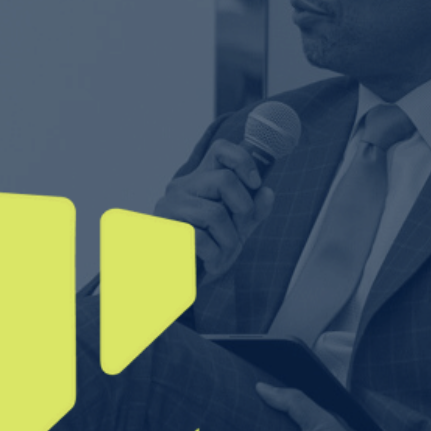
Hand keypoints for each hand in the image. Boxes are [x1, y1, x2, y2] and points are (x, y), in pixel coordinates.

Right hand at [154, 138, 273, 279]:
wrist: (175, 281)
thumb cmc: (204, 251)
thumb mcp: (236, 230)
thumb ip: (252, 211)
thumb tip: (267, 192)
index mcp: (201, 181)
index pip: (220, 150)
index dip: (243, 161)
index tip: (255, 184)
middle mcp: (182, 187)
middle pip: (225, 179)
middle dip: (243, 210)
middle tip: (240, 233)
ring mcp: (169, 206)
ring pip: (215, 212)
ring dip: (229, 241)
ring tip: (224, 255)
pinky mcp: (163, 229)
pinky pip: (200, 237)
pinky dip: (214, 255)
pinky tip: (212, 263)